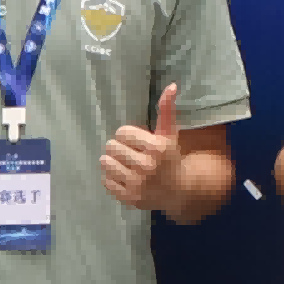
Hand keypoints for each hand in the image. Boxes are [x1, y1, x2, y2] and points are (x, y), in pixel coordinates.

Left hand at [99, 80, 190, 210]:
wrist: (179, 190)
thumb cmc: (170, 157)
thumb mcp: (169, 133)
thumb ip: (166, 110)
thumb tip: (171, 86)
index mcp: (156, 147)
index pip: (122, 132)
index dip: (128, 135)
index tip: (136, 141)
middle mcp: (146, 166)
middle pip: (111, 146)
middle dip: (118, 147)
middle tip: (128, 152)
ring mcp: (136, 184)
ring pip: (105, 163)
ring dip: (111, 161)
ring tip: (123, 163)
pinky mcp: (128, 198)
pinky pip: (106, 181)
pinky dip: (111, 178)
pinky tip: (124, 177)